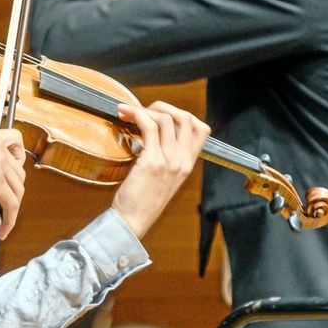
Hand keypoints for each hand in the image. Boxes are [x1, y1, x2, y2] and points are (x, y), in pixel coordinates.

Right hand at [0, 128, 26, 238]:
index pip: (15, 139)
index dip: (19, 155)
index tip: (16, 165)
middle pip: (18, 172)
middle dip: (13, 188)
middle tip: (4, 199)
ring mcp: (0, 166)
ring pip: (18, 189)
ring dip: (13, 206)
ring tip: (5, 219)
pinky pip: (11, 205)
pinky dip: (10, 219)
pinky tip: (3, 229)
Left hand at [111, 101, 210, 238]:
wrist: (132, 221)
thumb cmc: (142, 200)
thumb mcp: (163, 177)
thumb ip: (166, 156)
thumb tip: (152, 130)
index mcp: (188, 164)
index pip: (201, 129)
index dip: (182, 115)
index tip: (161, 116)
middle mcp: (183, 161)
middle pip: (185, 117)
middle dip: (163, 107)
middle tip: (143, 111)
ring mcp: (170, 161)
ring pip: (165, 119)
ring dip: (144, 109)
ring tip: (128, 112)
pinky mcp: (153, 161)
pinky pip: (149, 127)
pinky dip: (136, 115)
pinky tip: (126, 116)